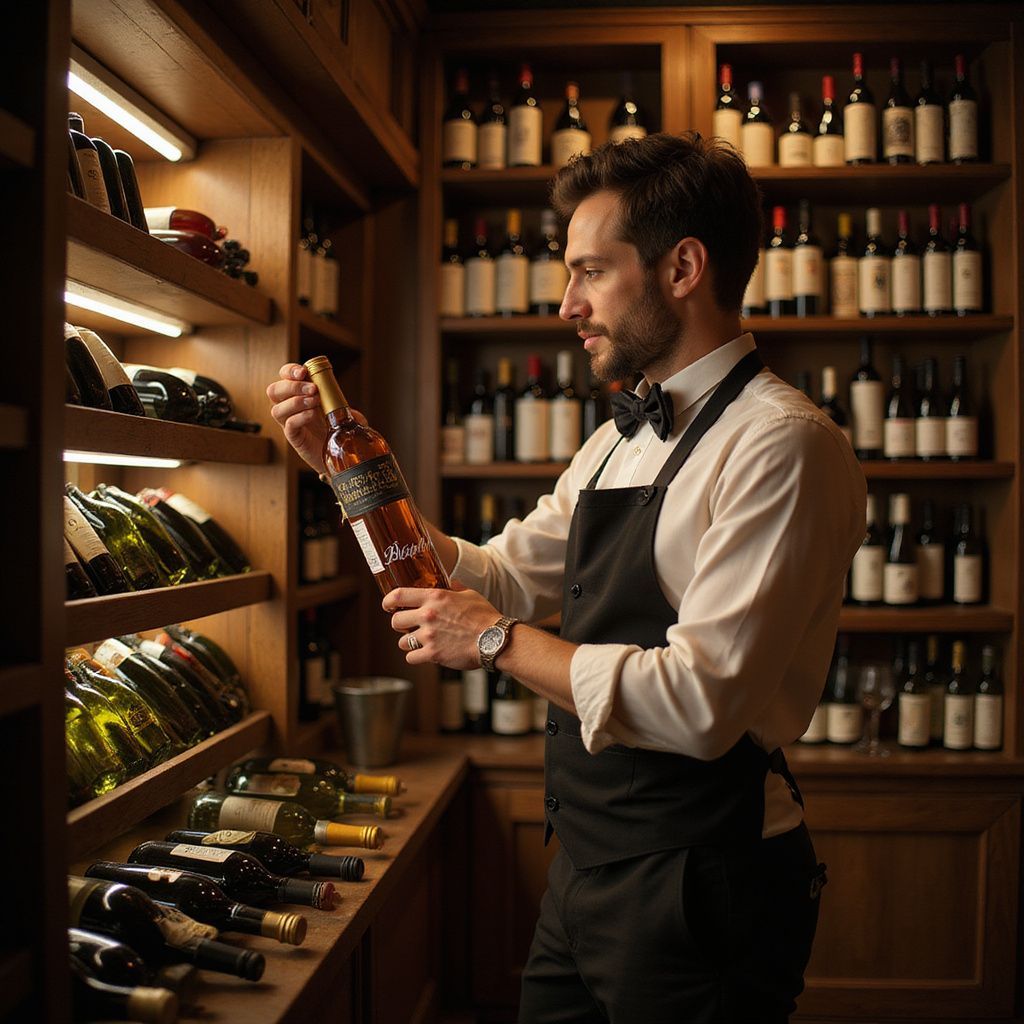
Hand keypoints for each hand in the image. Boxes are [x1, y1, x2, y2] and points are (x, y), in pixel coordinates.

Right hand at [266, 363, 366, 473]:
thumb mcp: (347, 415)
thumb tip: (347, 410)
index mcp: (299, 394)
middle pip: (274, 391)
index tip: (303, 372)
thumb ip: (347, 409)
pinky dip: (299, 418)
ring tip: (315, 402)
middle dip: (292, 386)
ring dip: (295, 402)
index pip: (284, 376)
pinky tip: (312, 415)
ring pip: (277, 409)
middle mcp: (290, 407)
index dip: (290, 371)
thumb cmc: (339, 430)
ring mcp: (290, 423)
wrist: (339, 454)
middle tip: (312, 389)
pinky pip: (288, 425)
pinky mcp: (294, 438)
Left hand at [383, 582, 499, 668]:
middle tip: (407, 627)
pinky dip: (416, 657)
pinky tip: (425, 654)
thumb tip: (448, 583)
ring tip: (420, 642)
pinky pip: (411, 657)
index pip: (398, 595)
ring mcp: (429, 636)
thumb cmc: (485, 617)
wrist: (495, 640)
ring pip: (402, 642)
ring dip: (408, 642)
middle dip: (399, 625)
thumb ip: (454, 588)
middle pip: (395, 621)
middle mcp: (428, 615)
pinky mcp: (433, 654)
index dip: (388, 601)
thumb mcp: (469, 594)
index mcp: (435, 597)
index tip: (388, 606)